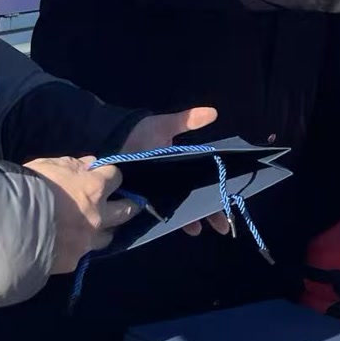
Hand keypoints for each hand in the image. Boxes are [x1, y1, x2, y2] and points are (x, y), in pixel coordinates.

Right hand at [26, 157, 133, 273]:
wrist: (11, 225)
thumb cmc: (30, 188)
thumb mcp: (50, 166)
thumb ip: (73, 165)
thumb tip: (90, 164)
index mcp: (94, 187)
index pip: (116, 176)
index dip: (110, 175)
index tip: (106, 176)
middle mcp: (98, 215)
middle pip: (126, 210)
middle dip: (129, 205)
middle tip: (129, 204)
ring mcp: (88, 239)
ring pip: (108, 237)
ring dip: (105, 231)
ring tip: (99, 229)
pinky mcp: (74, 260)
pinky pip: (82, 254)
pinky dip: (78, 248)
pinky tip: (70, 247)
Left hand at [120, 106, 229, 235]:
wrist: (110, 140)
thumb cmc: (139, 134)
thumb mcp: (165, 126)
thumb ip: (187, 120)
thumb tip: (214, 112)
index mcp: (181, 169)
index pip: (204, 186)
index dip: (216, 197)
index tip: (228, 206)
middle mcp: (172, 184)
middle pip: (195, 202)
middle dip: (208, 214)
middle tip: (220, 227)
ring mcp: (157, 194)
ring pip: (178, 211)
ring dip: (189, 221)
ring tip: (196, 228)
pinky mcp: (141, 201)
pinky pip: (155, 214)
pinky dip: (163, 222)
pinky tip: (170, 228)